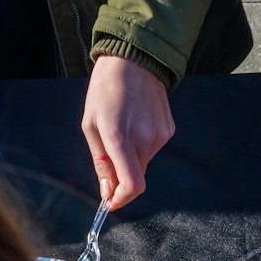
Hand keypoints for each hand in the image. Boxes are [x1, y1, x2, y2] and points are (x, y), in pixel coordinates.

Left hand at [81, 55, 174, 209]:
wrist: (134, 59)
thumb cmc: (105, 89)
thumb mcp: (91, 124)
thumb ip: (100, 161)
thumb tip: (107, 191)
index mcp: (120, 137)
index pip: (132, 185)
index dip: (122, 199)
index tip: (111, 201)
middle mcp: (145, 138)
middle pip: (136, 175)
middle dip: (121, 174)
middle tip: (108, 151)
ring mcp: (161, 134)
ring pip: (144, 162)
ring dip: (131, 156)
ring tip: (123, 126)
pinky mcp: (169, 128)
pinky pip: (153, 148)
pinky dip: (142, 144)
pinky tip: (136, 120)